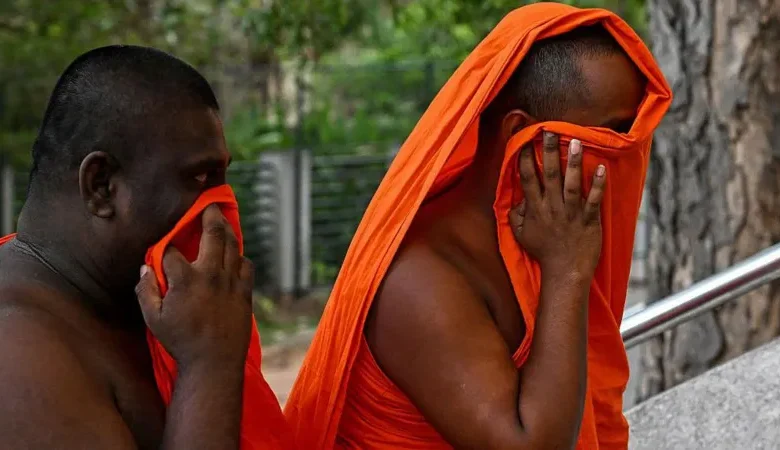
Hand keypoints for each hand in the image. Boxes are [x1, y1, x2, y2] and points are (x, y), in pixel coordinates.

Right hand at [135, 204, 253, 371]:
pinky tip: (235, 254)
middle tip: (210, 203)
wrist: (214, 363)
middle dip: (210, 215)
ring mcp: (231, 282)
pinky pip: (246, 265)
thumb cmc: (180, 341)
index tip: (164, 244)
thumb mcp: (153, 319)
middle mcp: (211, 274)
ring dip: (228, 230)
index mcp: (185, 279)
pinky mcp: (245, 292)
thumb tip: (145, 268)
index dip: (166, 245)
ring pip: (233, 246)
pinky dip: (240, 256)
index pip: (172, 250)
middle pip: (212, 234)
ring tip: (222, 221)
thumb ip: (146, 290)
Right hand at [510, 132, 604, 277]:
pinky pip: (594, 200)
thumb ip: (516, 215)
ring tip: (574, 140)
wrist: (565, 273)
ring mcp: (572, 213)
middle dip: (548, 151)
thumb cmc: (544, 253)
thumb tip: (517, 199)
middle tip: (548, 130)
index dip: (524, 159)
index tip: (523, 141)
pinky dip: (598, 184)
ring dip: (573, 162)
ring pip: (571, 184)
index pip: (527, 179)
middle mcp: (552, 208)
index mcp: (535, 210)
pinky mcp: (589, 220)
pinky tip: (601, 167)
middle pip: (549, 175)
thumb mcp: (521, 236)